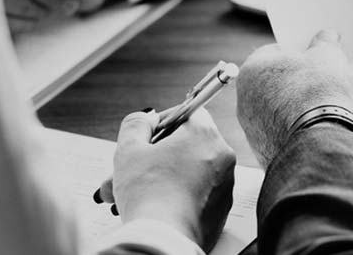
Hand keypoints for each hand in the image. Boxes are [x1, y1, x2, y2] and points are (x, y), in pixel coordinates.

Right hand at [97, 108, 235, 250]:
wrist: (164, 240)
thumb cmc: (148, 195)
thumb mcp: (129, 149)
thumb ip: (136, 124)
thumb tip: (146, 119)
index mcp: (204, 134)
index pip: (188, 112)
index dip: (163, 121)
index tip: (146, 134)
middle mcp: (221, 157)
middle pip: (185, 146)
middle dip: (153, 156)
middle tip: (129, 168)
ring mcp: (224, 186)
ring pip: (186, 172)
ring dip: (158, 178)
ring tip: (128, 193)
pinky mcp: (220, 211)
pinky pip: (195, 195)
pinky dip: (174, 196)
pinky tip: (149, 206)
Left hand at [236, 30, 352, 167]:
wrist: (319, 144)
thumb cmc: (319, 94)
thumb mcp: (328, 56)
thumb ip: (325, 42)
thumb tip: (327, 37)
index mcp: (252, 69)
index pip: (274, 52)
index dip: (297, 52)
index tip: (314, 57)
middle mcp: (244, 99)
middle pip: (273, 83)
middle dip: (296, 81)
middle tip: (321, 82)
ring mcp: (250, 127)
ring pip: (276, 110)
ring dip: (296, 107)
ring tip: (322, 108)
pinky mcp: (262, 150)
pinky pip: (280, 133)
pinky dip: (296, 130)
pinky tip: (316, 129)